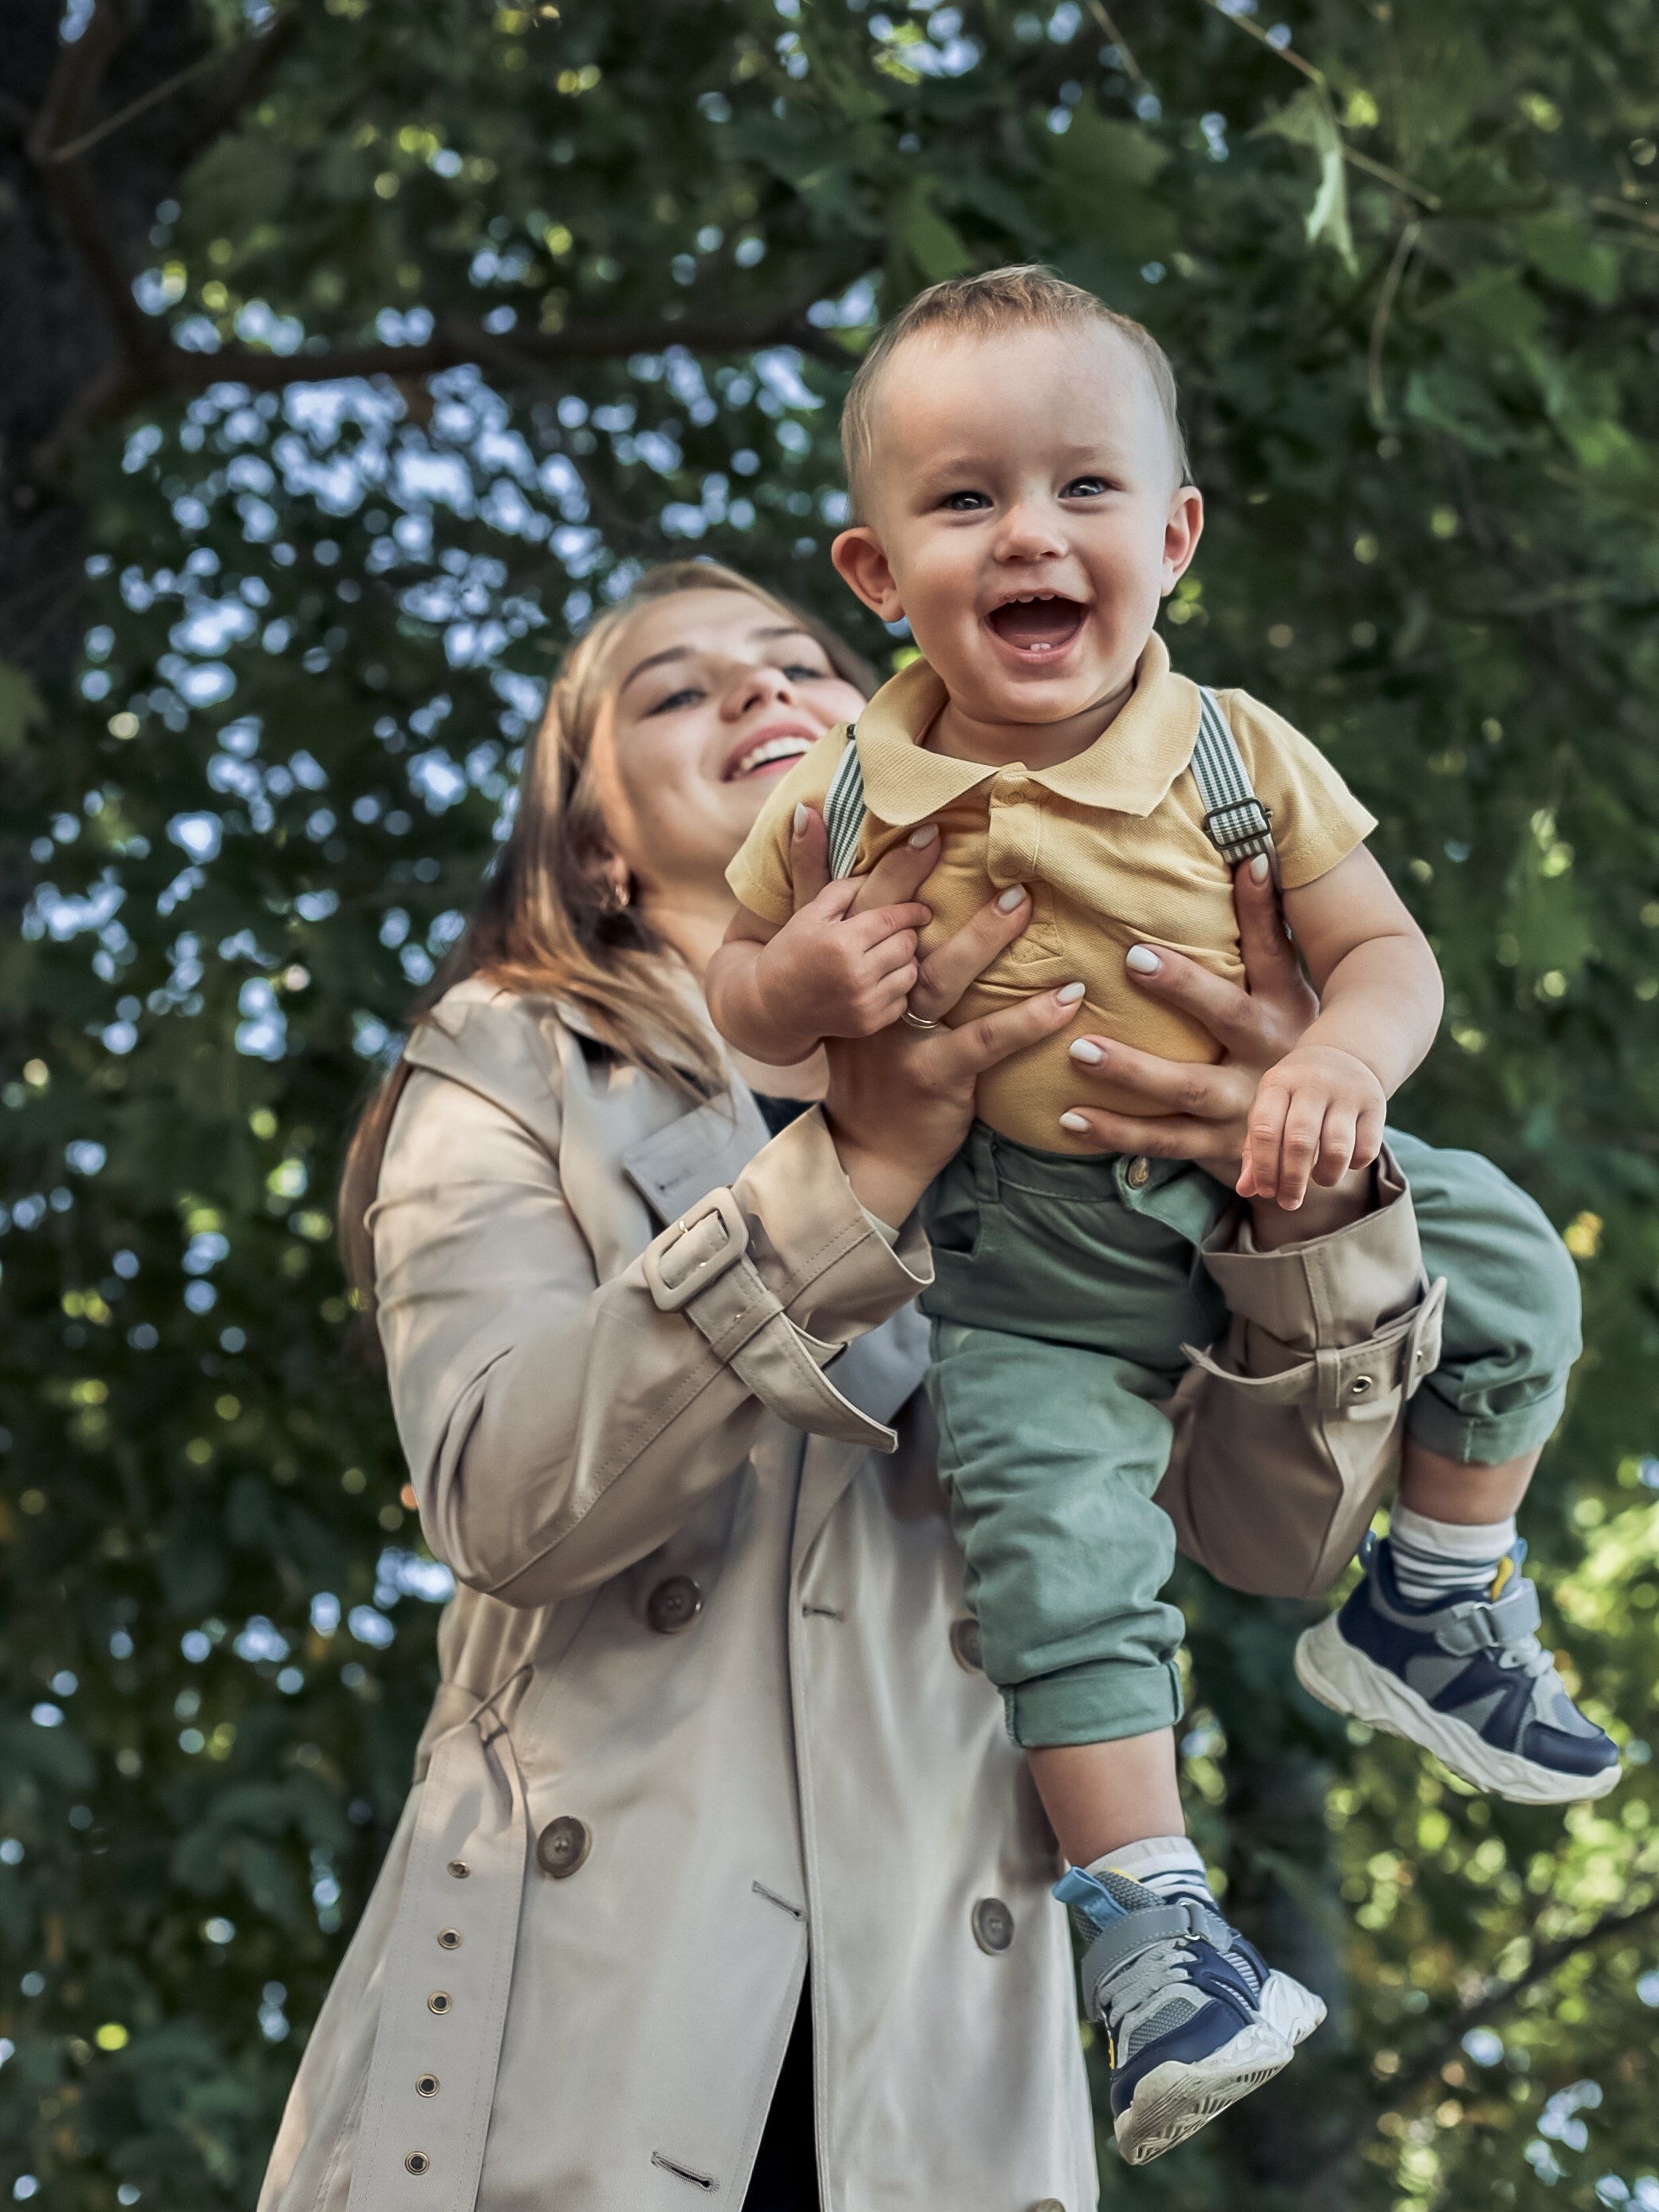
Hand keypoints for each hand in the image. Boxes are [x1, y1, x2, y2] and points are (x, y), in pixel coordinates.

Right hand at [752, 863, 931, 1040]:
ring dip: (905, 961)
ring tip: (889, 955)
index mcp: (840, 943)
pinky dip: (897, 989)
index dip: (912, 912)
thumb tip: (875, 872)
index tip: (922, 910)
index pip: (892, 920)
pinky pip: (902, 1001)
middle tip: (899, 932)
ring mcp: (863, 1003)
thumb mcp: (809, 914)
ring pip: (910, 973)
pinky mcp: (868, 1024)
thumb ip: (843, 889)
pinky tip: (880, 981)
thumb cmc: (791, 952)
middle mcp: (855, 975)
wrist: (773, 1005)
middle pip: (906, 945)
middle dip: (907, 935)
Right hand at [787, 808, 1080, 1225]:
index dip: (896, 868)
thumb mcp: (844, 986)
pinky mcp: (933, 1075)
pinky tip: (1068, 998)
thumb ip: (825, 903)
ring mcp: (899, 1038)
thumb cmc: (863, 1057)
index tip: (931, 829)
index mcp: (849, 972)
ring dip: (984, 940)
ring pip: (942, 978)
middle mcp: (870, 999)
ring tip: (1022, 903)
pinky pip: (984, 1041)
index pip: (867, 909)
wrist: (865, 1145)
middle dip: (938, 892)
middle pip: (901, 936)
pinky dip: (1028, 1019)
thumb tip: (808, 814)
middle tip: (988, 855)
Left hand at [1055, 855, 1317, 1179]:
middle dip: (1184, 988)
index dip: (1260, 908)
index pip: (1273, 949)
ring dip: (1133, 1069)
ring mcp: (1246, 1105)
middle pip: (1228, 1016)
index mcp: (1286, 1005)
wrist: (1314, 1145)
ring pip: (1186, 1087)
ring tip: (1079, 1049)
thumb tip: (1248, 850)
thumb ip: (1263, 932)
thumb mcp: (1287, 993)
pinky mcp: (1219, 1148)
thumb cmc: (1286, 1044)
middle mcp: (1271, 1053)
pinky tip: (1069, 1118)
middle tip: (1131, 957)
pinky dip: (1115, 1133)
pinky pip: (1162, 1141)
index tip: (1246, 862)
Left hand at [1237, 1043, 1386, 1209]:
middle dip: (1292, 1180)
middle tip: (1289, 1202)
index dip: (1264, 1167)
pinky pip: (1367, 1149)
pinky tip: (1343, 1163)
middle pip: (1300, 1142)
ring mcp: (1347, 1092)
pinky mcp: (1376, 1104)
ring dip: (1325, 1176)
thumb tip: (1246, 1189)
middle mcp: (1312, 1083)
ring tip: (1318, 1179)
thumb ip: (1255, 1148)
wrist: (1342, 1055)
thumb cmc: (1294, 1095)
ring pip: (1337, 1148)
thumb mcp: (1269, 1110)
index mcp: (1278, 1083)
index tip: (1266, 1192)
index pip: (1265, 1130)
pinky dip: (1353, 1166)